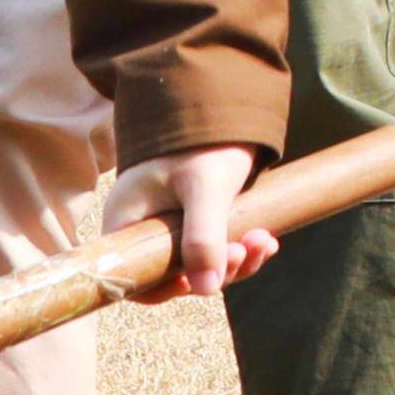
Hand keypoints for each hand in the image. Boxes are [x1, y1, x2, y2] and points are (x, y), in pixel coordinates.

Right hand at [102, 145, 274, 301]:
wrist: (222, 105)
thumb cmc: (202, 143)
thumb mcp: (204, 189)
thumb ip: (203, 238)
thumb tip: (207, 289)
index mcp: (127, 220)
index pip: (133, 275)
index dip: (165, 288)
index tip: (198, 280)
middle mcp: (145, 227)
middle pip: (174, 273)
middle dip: (216, 268)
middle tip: (244, 248)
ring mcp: (173, 226)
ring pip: (203, 264)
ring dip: (237, 259)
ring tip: (262, 240)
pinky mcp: (199, 221)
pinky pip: (219, 248)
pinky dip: (244, 248)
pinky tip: (267, 241)